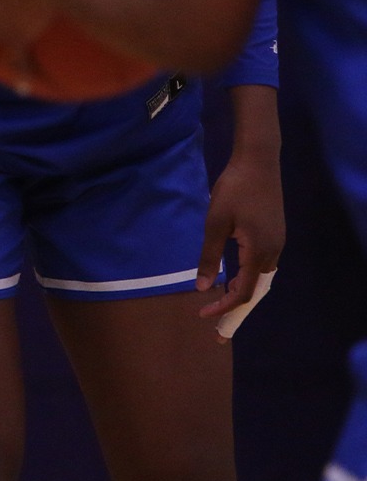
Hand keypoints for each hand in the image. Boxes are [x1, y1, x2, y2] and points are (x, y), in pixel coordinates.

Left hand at [197, 146, 285, 341]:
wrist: (258, 161)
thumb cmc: (233, 189)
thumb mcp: (215, 223)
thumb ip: (209, 256)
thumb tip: (202, 287)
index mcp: (259, 252)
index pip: (243, 291)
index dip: (224, 306)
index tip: (202, 314)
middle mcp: (274, 251)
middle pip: (256, 289)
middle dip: (234, 305)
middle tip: (214, 319)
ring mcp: (277, 242)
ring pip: (260, 277)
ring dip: (241, 289)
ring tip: (219, 300)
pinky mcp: (275, 233)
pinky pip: (262, 263)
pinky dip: (248, 275)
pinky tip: (233, 275)